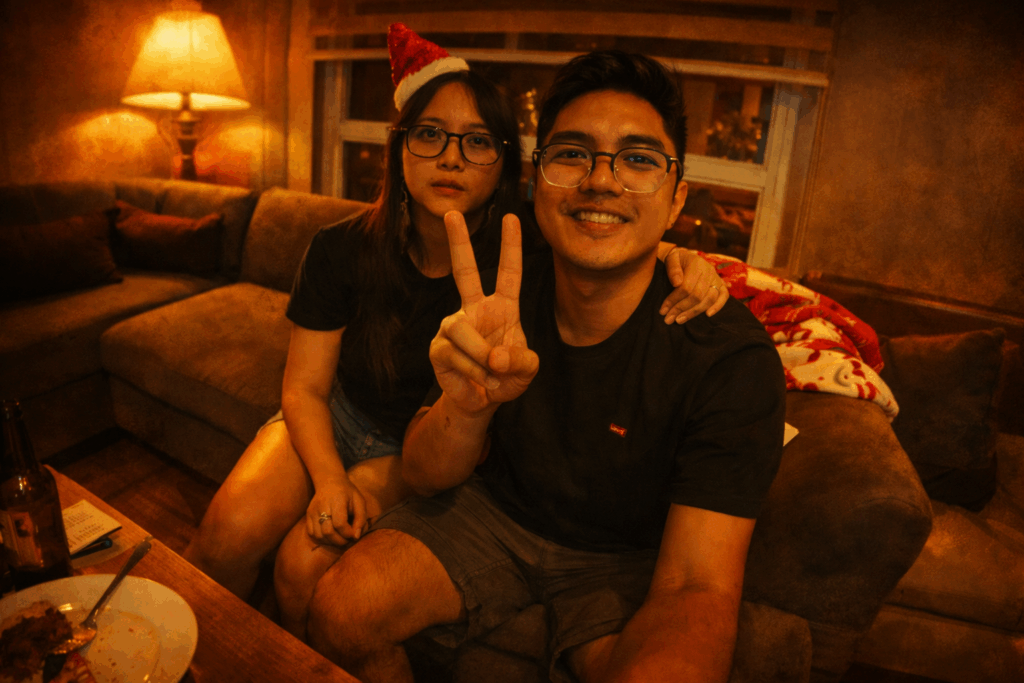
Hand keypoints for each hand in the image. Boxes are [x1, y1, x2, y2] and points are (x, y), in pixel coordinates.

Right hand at [305, 474, 368, 545]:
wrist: (329, 482)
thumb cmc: (348, 493)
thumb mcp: (360, 501)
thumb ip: (361, 519)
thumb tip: (356, 537)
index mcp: (337, 500)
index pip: (340, 523)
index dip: (348, 533)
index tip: (354, 534)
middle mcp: (322, 506)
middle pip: (328, 532)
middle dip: (340, 541)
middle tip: (348, 539)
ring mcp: (312, 511)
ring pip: (319, 535)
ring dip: (331, 542)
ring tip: (340, 538)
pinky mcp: (308, 515)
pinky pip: (312, 534)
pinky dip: (322, 539)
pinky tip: (331, 536)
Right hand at [430, 211, 538, 413]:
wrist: (482, 402)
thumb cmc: (506, 378)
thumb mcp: (526, 370)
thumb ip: (522, 362)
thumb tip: (494, 356)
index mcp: (501, 307)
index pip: (508, 273)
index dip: (511, 246)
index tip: (513, 218)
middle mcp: (474, 309)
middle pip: (464, 271)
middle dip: (458, 243)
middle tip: (451, 213)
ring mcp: (453, 326)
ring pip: (462, 330)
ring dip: (481, 356)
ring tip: (493, 374)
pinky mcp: (438, 347)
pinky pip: (455, 354)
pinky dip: (474, 372)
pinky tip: (481, 381)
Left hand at [659, 247, 728, 323]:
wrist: (686, 257)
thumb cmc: (677, 260)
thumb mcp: (671, 258)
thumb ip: (673, 268)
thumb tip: (676, 283)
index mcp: (696, 264)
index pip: (686, 287)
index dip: (674, 300)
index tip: (663, 310)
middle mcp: (709, 271)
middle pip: (697, 295)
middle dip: (681, 309)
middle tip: (668, 319)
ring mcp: (716, 278)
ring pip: (709, 299)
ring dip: (694, 312)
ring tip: (679, 320)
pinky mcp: (721, 284)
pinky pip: (724, 296)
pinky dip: (717, 306)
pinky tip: (707, 315)